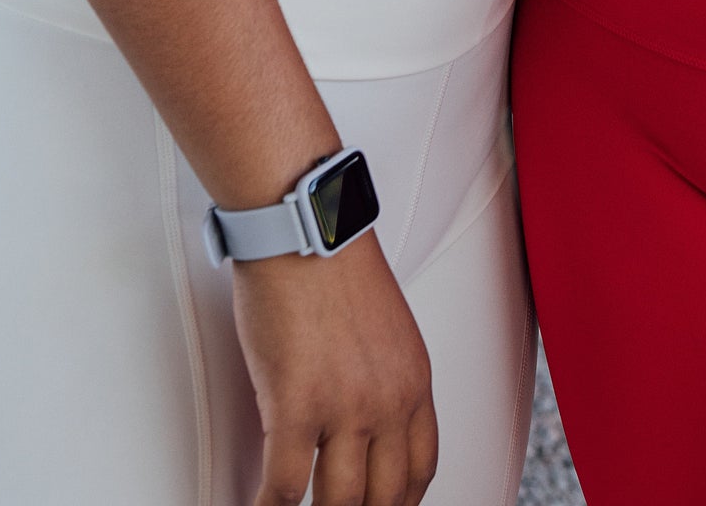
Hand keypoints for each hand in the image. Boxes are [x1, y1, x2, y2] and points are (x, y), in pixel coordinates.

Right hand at [231, 229, 437, 505]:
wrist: (303, 227)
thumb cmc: (332, 265)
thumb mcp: (386, 326)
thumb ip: (383, 377)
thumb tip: (362, 427)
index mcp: (413, 380)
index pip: (419, 468)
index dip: (399, 502)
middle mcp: (388, 400)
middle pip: (385, 497)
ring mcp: (345, 407)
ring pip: (340, 503)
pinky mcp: (297, 406)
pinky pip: (285, 487)